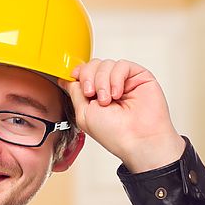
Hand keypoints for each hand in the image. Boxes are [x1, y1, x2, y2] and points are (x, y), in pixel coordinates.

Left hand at [57, 59, 185, 172]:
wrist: (137, 140)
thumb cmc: (113, 134)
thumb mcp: (83, 113)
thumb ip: (74, 92)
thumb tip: (65, 79)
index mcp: (95, 96)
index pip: (83, 73)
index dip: (78, 73)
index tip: (75, 78)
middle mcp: (109, 87)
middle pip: (93, 65)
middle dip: (88, 77)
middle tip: (91, 94)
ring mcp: (124, 81)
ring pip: (106, 64)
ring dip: (102, 81)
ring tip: (107, 100)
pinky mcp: (139, 77)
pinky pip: (122, 65)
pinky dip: (116, 78)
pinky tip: (118, 94)